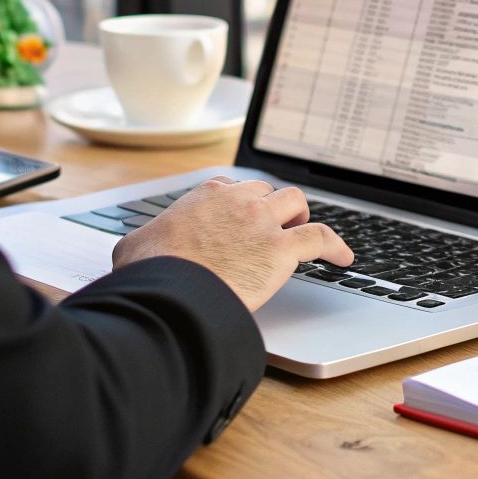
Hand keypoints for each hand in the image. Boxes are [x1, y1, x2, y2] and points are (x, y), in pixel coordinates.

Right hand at [111, 177, 352, 311]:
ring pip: (296, 203)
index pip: (234, 188)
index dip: (241, 204)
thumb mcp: (134, 247)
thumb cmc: (151, 271)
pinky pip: (321, 238)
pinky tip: (344, 259)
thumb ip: (142, 241)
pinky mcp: (282, 250)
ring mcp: (263, 223)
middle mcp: (239, 201)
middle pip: (268, 192)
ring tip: (302, 232)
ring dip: (301, 215)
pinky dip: (336, 246)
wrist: (170, 290)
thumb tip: (133, 252)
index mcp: (207, 195)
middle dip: (272, 206)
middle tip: (273, 226)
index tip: (242, 218)